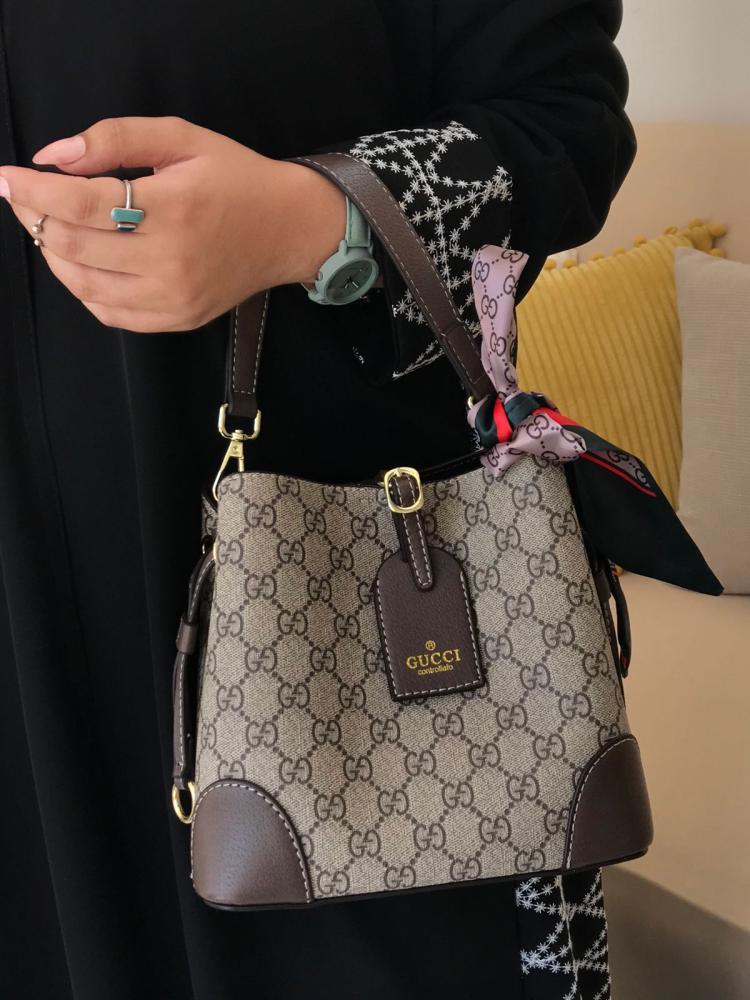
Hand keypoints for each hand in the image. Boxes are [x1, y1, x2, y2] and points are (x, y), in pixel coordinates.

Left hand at [0, 117, 346, 331]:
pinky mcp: (177, 318)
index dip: (32, 191)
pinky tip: (82, 261)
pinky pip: (108, 312)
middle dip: (34, 219)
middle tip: (23, 197)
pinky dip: (82, 287)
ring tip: (50, 227)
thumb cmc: (236, 178)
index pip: (80, 205)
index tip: (4, 176)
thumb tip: (53, 158)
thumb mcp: (182, 138)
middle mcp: (172, 260)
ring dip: (52, 254)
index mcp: (174, 207)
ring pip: (83, 285)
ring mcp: (174, 297)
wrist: (289, 230)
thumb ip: (116, 138)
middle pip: (74, 247)